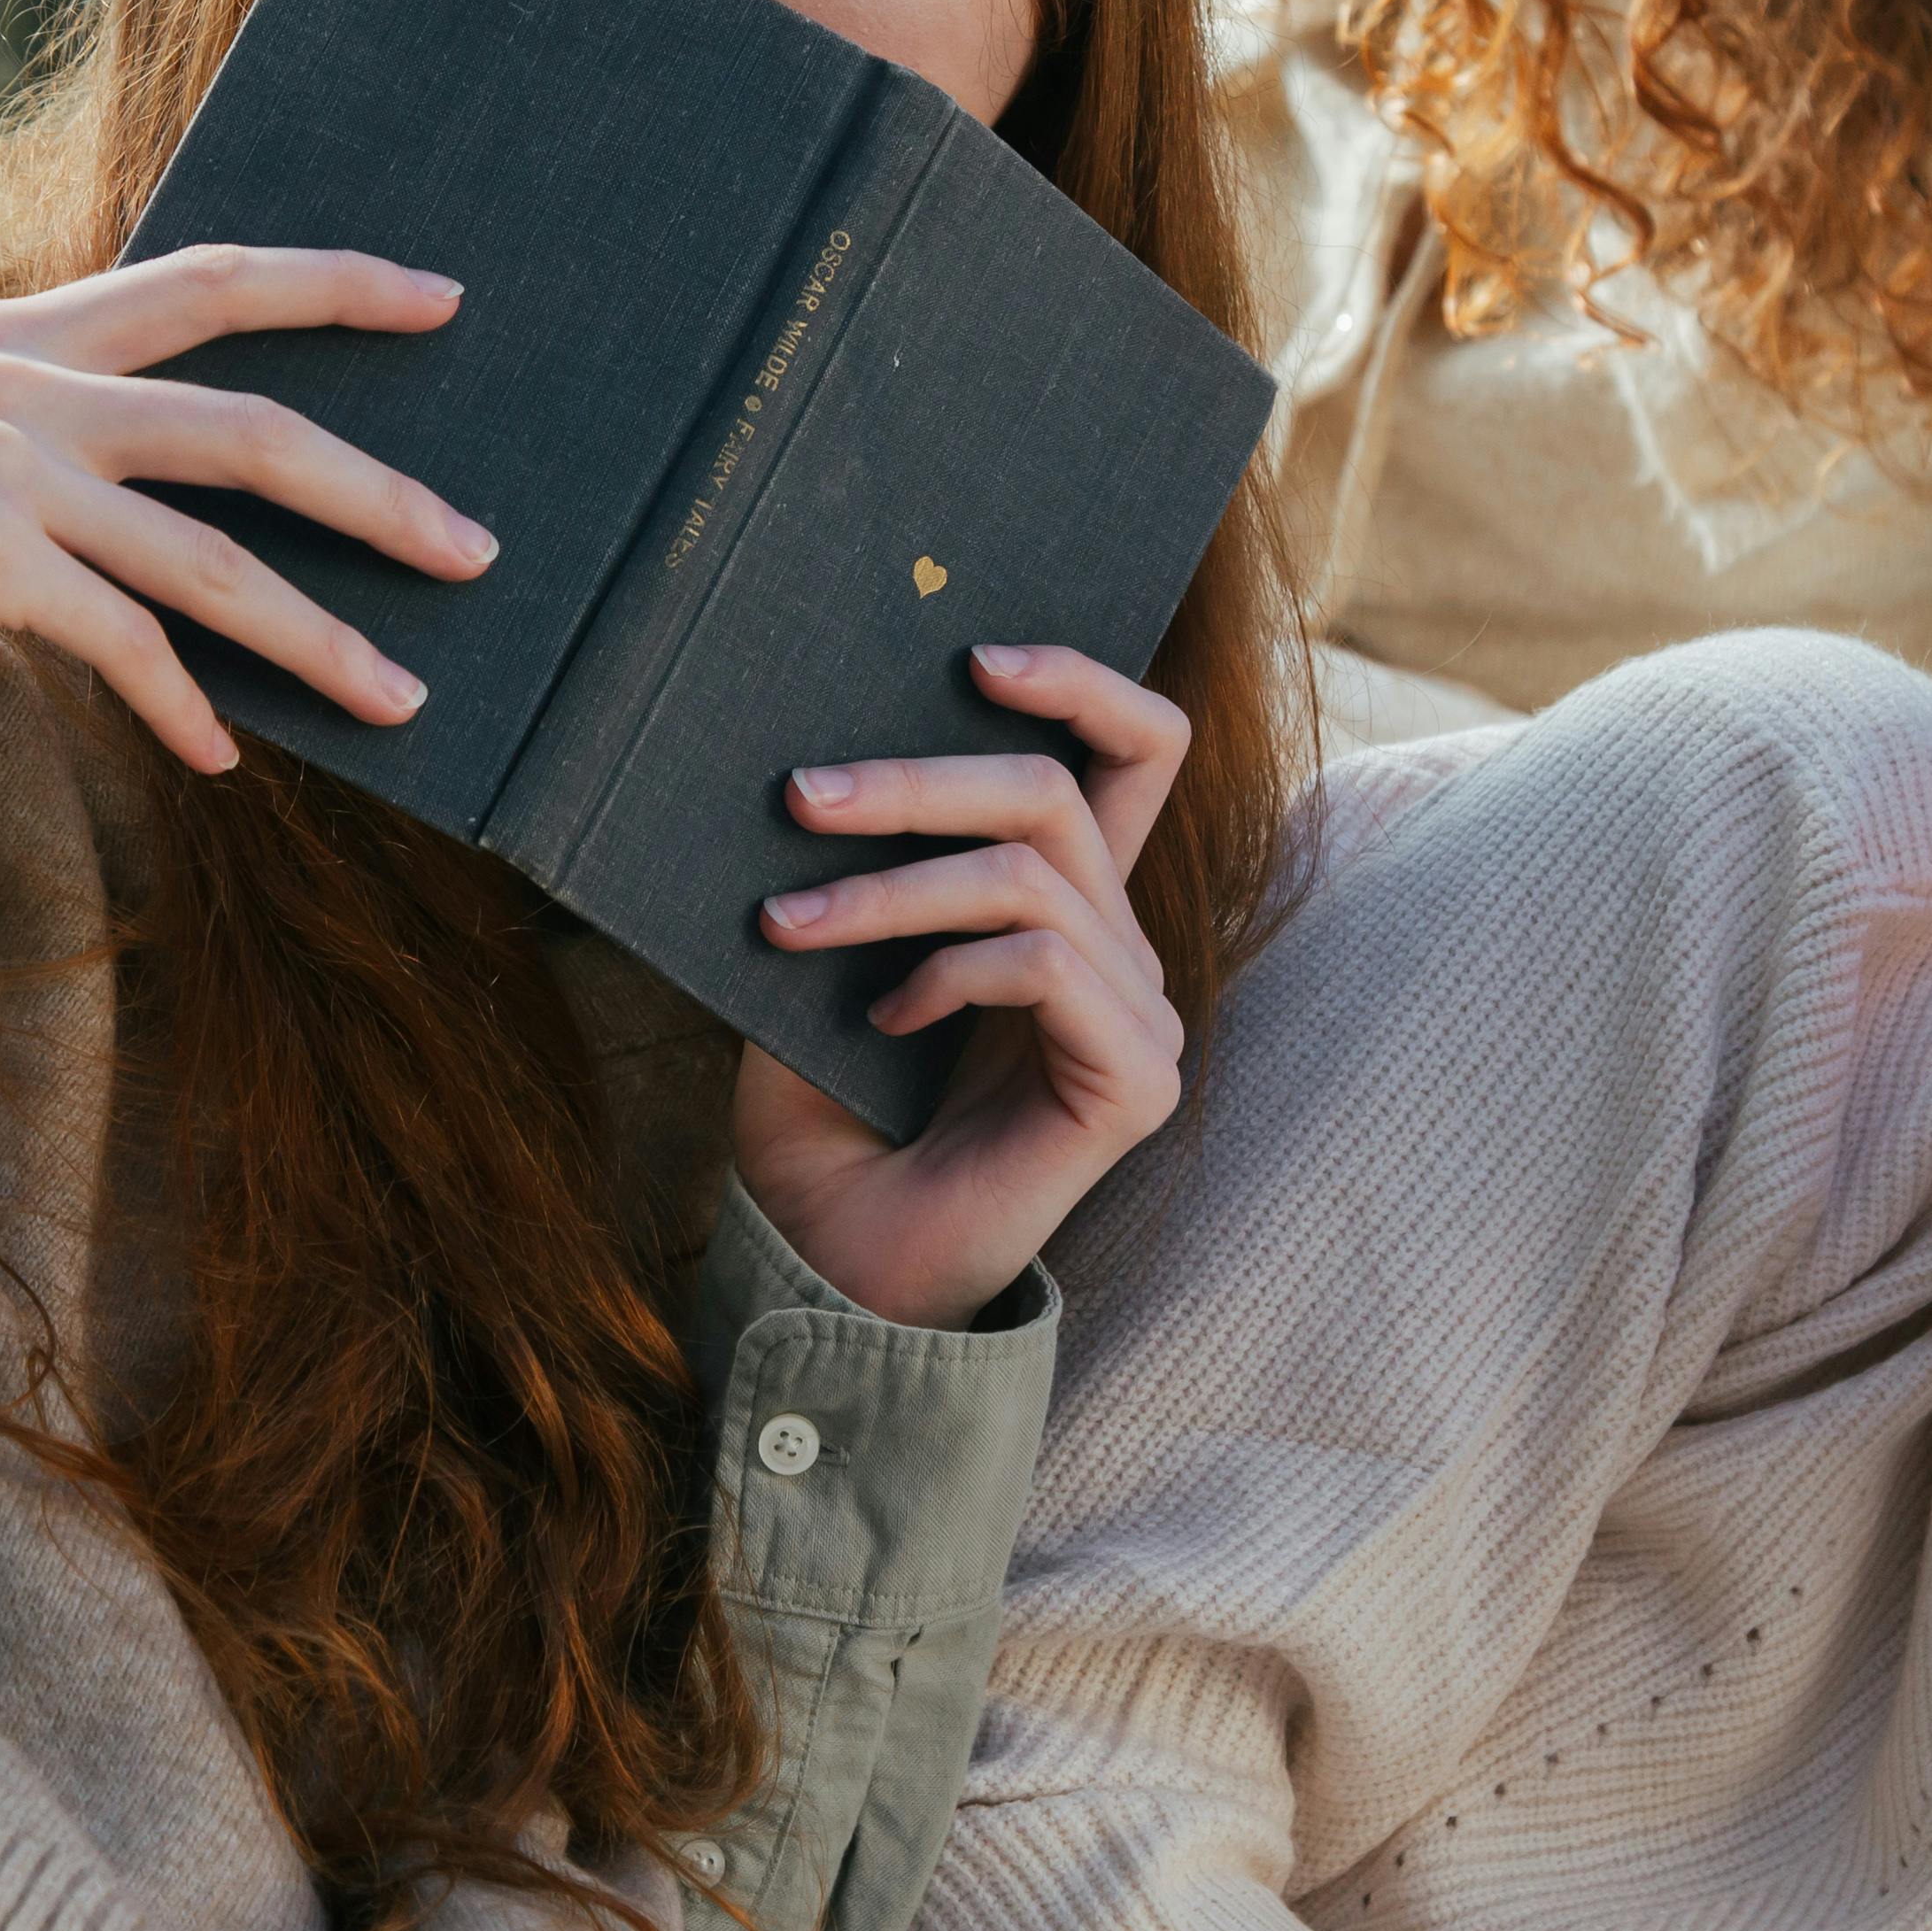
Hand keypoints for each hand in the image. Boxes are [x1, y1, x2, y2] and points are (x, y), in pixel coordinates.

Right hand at [0, 244, 494, 768]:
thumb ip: (55, 428)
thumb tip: (202, 488)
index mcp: (12, 331)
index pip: (206, 277)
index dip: (333, 285)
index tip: (443, 299)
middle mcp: (13, 380)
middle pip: (253, 429)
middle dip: (384, 496)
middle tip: (476, 552)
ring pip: (214, 557)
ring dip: (319, 639)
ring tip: (399, 697)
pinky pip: (129, 643)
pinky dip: (187, 706)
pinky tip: (223, 755)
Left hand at [727, 644, 1189, 1329]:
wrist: (835, 1277)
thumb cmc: (824, 1127)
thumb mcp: (824, 965)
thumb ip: (862, 868)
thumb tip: (825, 749)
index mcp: (1066, 912)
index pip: (1136, 755)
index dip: (1082, 684)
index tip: (976, 654)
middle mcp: (1121, 954)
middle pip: (1059, 795)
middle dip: (918, 778)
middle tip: (800, 794)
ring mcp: (1141, 1019)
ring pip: (1031, 875)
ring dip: (893, 887)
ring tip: (790, 926)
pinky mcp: (1135, 1082)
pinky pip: (1042, 962)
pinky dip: (944, 971)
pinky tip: (882, 1024)